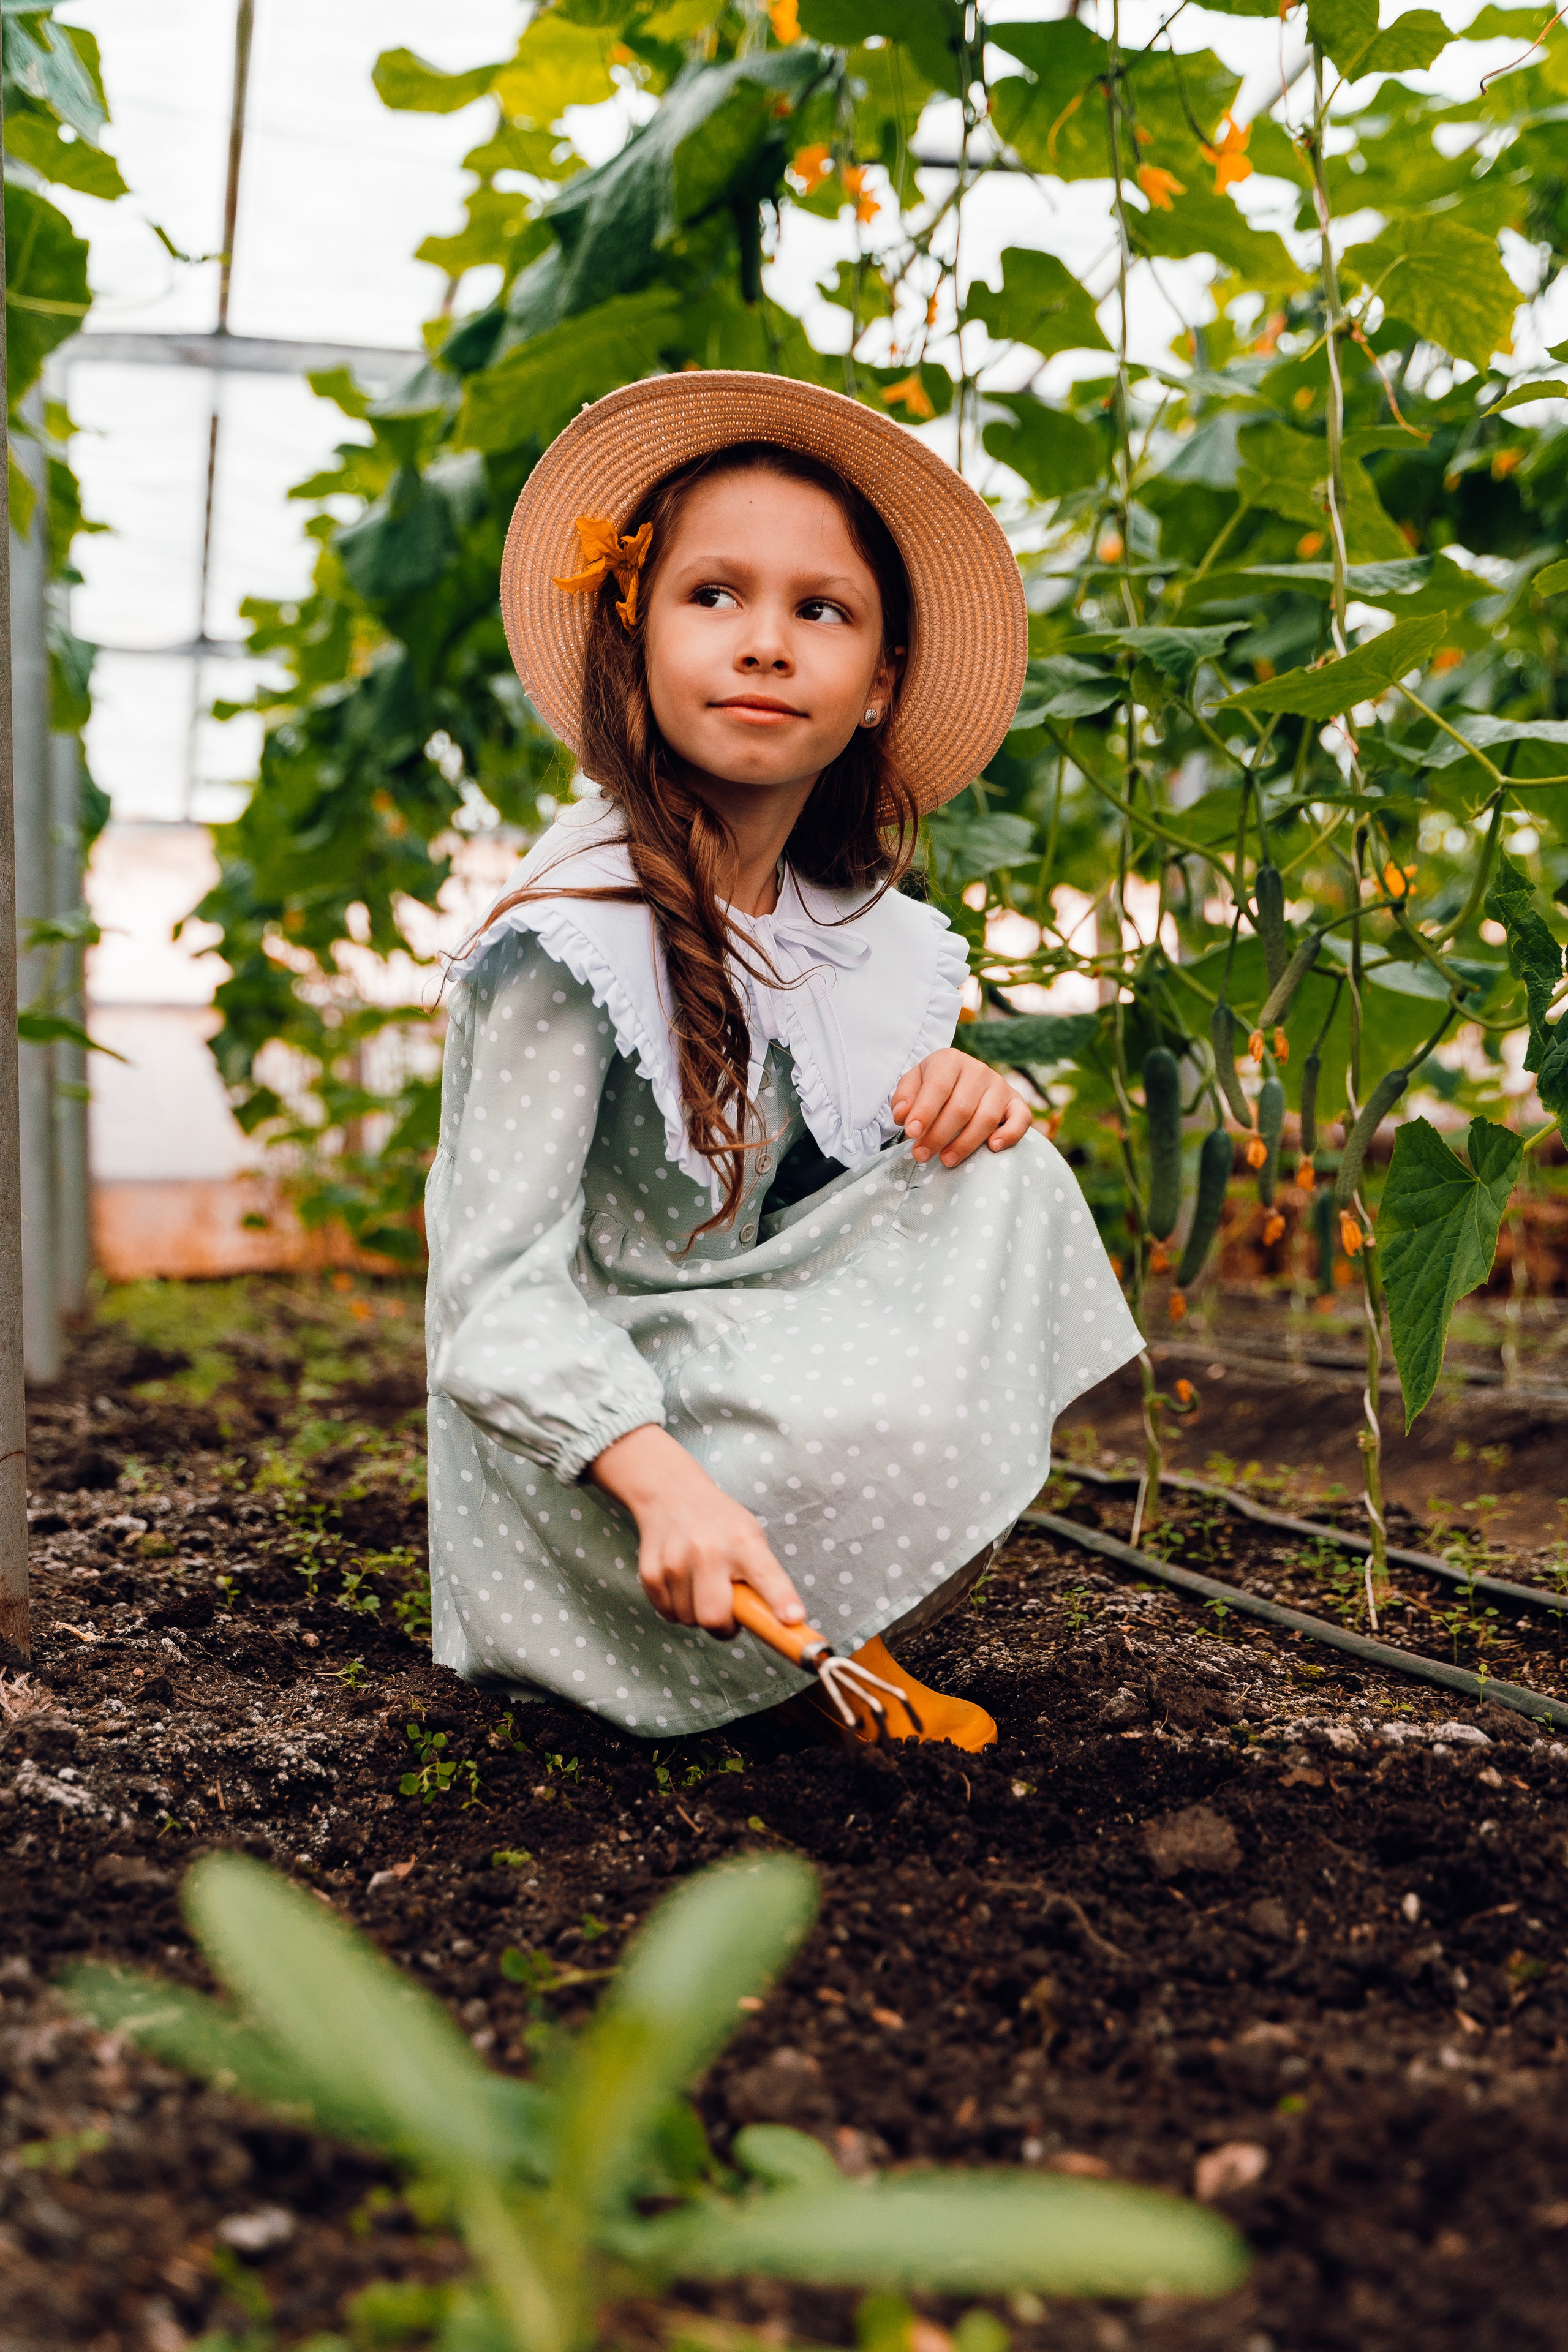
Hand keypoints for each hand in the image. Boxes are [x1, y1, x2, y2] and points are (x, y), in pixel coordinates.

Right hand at [587, 1424, 804, 1635]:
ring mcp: (676, 1561)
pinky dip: (678, 1607)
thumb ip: (763, 1578)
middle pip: (715, 1617)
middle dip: (724, 1627)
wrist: (671, 1493)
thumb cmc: (721, 1524)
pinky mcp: (650, 1572)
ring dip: (699, 1613)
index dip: (781, 1601)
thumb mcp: (751, 1538)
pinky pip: (669, 1614)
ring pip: (690, 1620)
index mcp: (744, 1543)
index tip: (793, 1618)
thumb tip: (778, 1623)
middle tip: (729, 1613)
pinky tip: (683, 1581)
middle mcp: (709, 1551)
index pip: (767, 1576)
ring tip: (702, 1584)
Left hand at [891, 1047, 1031, 1165]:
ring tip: (945, 1160)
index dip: (924, 1112)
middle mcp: (978, 1070)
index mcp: (950, 1060)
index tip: (912, 1133)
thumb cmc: (932, 1088)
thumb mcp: (912, 1086)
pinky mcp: (1016, 1102)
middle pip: (961, 1107)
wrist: (959, 1081)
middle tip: (921, 1155)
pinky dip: (1009, 1135)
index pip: (938, 1086)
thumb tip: (904, 1116)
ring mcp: (1000, 1085)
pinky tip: (992, 1148)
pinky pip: (1021, 1119)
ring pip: (986, 1118)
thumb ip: (904, 1098)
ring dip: (965, 1144)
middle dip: (939, 1135)